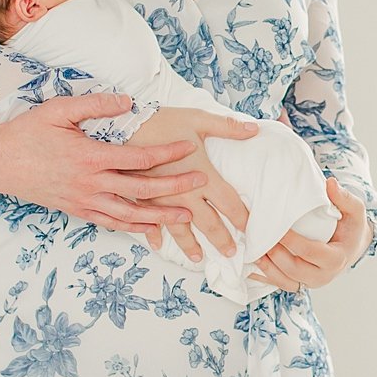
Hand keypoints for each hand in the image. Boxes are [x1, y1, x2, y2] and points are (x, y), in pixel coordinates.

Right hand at [0, 93, 213, 228]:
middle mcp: (90, 183)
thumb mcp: (59, 109)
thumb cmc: (27, 132)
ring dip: (160, 216)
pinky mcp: (75, 210)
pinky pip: (110, 223)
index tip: (189, 149)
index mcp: (89, 156)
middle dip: (175, 188)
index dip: (168, 154)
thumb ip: (95, 104)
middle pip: (141, 191)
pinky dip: (132, 227)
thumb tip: (128, 101)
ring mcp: (83, 201)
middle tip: (201, 183)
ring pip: (129, 215)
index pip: (139, 158)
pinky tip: (151, 228)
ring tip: (185, 216)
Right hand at [127, 107, 256, 261]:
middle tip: (231, 253)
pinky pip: (147, 221)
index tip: (252, 231)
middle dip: (221, 240)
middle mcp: (182, 194)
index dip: (243, 219)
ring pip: (178, 229)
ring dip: (189, 244)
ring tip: (197, 258)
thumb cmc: (160, 120)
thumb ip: (227, 127)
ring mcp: (161, 199)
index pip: (229, 204)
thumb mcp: (197, 119)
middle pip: (208, 223)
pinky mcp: (140, 198)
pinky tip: (156, 243)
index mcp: (201, 175)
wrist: (122, 125)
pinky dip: (152, 233)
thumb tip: (254, 129)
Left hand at [248, 180, 370, 292]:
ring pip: (285, 281)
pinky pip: (280, 284)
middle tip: (259, 240)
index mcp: (336, 258)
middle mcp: (324, 276)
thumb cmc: (350, 227)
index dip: (292, 241)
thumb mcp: (354, 211)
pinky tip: (250, 267)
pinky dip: (264, 277)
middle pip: (295, 270)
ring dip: (267, 269)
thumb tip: (330, 183)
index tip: (277, 228)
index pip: (310, 251)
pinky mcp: (300, 284)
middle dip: (275, 256)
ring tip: (252, 252)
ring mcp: (311, 282)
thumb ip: (344, 197)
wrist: (350, 247)